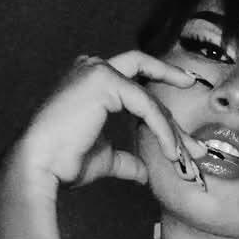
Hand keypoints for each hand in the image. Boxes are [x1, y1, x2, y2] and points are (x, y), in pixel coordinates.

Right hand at [13, 51, 203, 188]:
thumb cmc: (64, 162)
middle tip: (197, 143)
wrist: (41, 165)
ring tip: (185, 157)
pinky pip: (146, 106)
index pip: (136, 85)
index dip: (162, 106)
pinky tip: (170, 152)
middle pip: (149, 85)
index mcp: (91, 80)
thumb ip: (126, 160)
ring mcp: (98, 69)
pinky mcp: (105, 80)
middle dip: (176, 119)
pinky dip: (162, 130)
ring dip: (171, 131)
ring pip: (150, 99)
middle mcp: (93, 67)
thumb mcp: (104, 159)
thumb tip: (144, 172)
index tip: (186, 124)